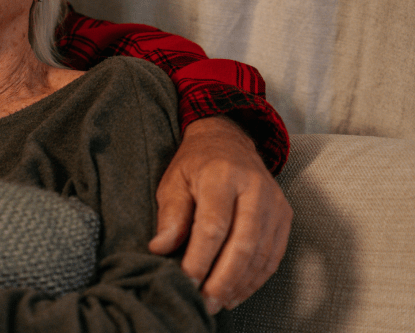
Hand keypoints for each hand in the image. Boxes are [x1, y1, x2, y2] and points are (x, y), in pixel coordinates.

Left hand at [148, 115, 291, 313]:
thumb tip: (160, 248)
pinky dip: (255, 279)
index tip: (186, 281)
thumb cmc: (196, 165)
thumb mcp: (174, 181)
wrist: (230, 142)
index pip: (213, 225)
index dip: (200, 258)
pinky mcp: (284, 216)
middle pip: (243, 244)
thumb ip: (170, 215)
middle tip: (203, 303)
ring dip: (239, 284)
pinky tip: (235, 292)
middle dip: (222, 279)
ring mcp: (275, 203)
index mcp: (222, 176)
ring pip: (261, 254)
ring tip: (216, 302)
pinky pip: (273, 256)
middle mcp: (254, 189)